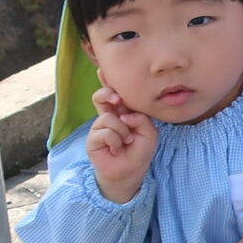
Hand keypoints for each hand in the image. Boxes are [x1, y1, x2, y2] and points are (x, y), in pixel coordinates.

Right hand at [85, 86, 157, 204]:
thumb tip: (124, 114)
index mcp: (124, 111)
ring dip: (121, 130)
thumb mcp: (150, 133)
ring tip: (127, 141)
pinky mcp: (92, 140)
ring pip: (107, 117)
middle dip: (108, 94)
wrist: (130, 171)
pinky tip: (117, 148)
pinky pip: (104, 132)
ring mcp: (99, 127)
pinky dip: (115, 140)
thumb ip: (141, 120)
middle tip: (117, 100)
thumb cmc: (140, 150)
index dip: (108, 81)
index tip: (102, 70)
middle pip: (102, 97)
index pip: (115, 93)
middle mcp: (110, 116)